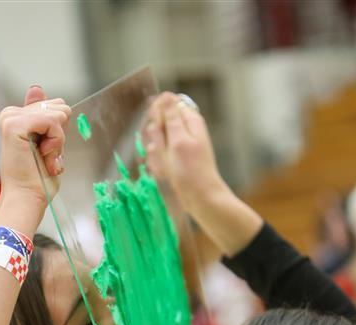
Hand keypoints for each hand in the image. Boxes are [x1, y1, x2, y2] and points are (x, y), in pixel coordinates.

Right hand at [0, 85, 70, 214]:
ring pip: (57, 114)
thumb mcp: (47, 143)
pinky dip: (55, 143)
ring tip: (44, 159)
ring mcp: (11, 118)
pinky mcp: (15, 125)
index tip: (45, 153)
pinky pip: (52, 121)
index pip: (54, 107)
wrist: (27, 197)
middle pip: (58, 108)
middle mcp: (10, 113)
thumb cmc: (38, 179)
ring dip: (58, 142)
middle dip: (60, 136)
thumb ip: (45, 118)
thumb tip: (36, 87)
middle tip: (45, 157)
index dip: (59, 132)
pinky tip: (44, 156)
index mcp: (16, 116)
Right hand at [143, 92, 226, 217]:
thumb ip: (171, 117)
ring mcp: (177, 146)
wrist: (200, 198)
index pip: (165, 103)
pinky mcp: (173, 160)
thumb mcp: (179, 140)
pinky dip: (159, 166)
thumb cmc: (191, 171)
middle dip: (155, 138)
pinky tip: (166, 174)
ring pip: (155, 143)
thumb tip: (166, 95)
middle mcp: (183, 130)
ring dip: (156, 155)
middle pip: (157, 123)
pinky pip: (158, 158)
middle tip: (163, 152)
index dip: (156, 115)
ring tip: (166, 167)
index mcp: (189, 120)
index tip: (156, 129)